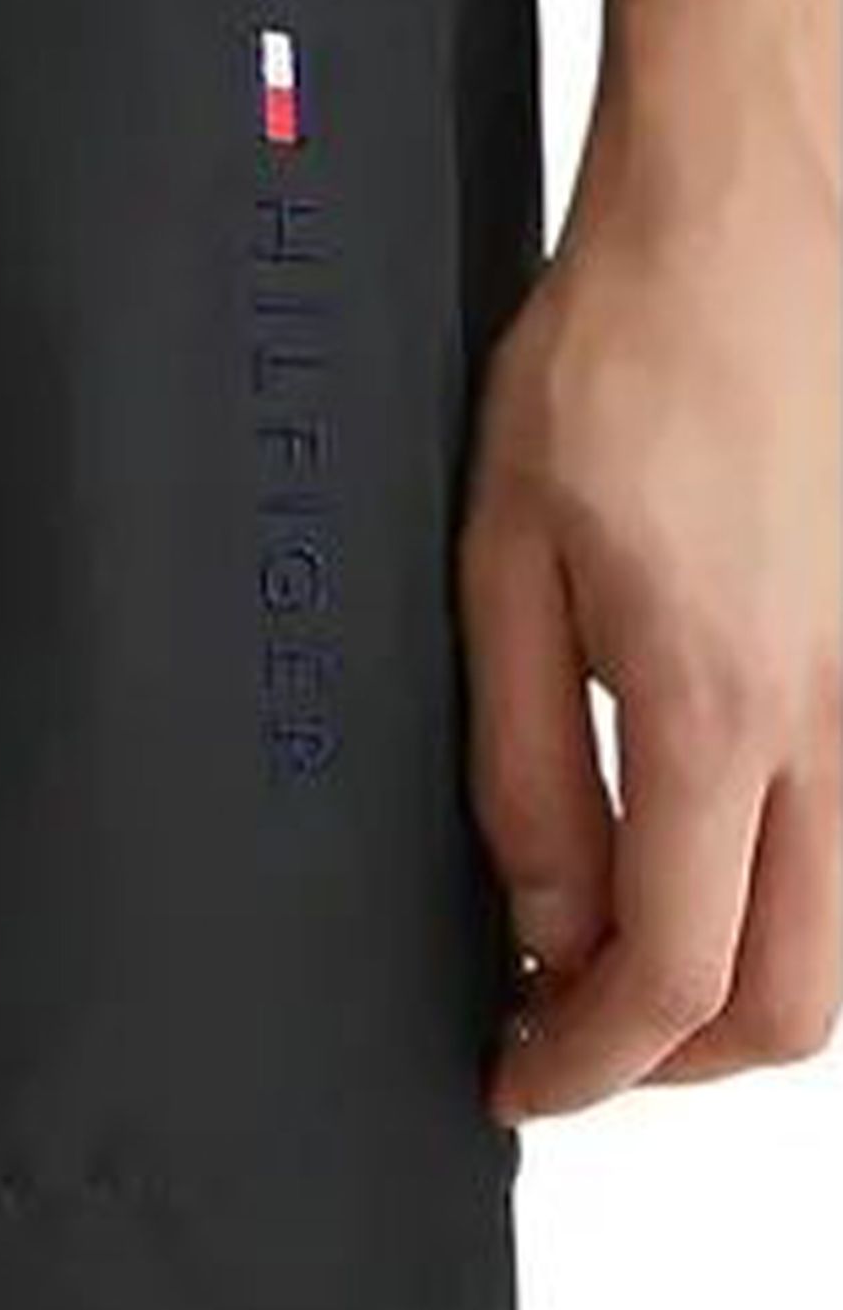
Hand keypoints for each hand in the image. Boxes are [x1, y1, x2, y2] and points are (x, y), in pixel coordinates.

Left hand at [461, 145, 841, 1119]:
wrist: (742, 232)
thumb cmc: (616, 363)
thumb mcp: (501, 563)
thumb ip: (522, 764)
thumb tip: (543, 919)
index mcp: (716, 706)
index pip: (673, 973)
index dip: (585, 1064)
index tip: (517, 1077)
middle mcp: (829, 723)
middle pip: (794, 999)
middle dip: (671, 1059)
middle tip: (557, 1035)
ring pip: (841, 931)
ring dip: (731, 982)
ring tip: (602, 949)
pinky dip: (777, 893)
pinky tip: (683, 847)